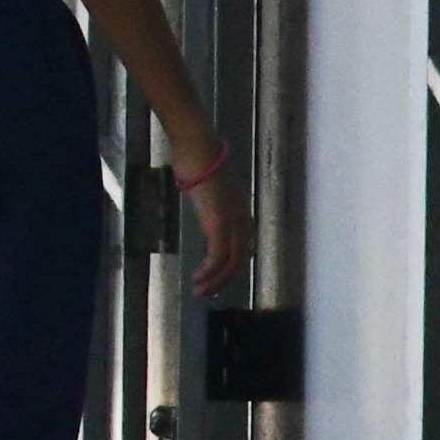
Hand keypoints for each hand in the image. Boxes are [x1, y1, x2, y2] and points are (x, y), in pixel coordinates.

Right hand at [180, 155, 251, 298]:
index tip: (215, 278)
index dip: (229, 266)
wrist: (197, 147)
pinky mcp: (219, 223)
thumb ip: (209, 196)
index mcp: (241, 210)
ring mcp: (233, 221)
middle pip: (240, 259)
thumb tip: (200, 196)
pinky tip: (198, 278)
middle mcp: (242, 219)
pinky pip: (218, 256)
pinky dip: (209, 271)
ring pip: (231, 262)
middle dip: (224, 279)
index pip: (241, 247)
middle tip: (207, 292)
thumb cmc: (196, 158)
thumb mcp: (207, 184)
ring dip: (215, 280)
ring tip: (200, 291)